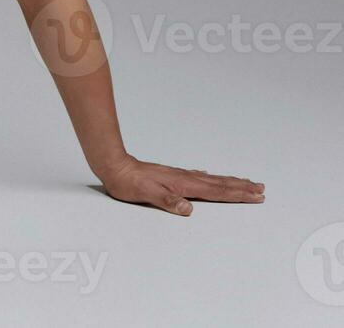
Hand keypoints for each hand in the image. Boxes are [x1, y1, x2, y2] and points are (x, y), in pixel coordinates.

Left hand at [96, 154, 264, 214]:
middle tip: (260, 188)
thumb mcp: (145, 195)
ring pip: (211, 179)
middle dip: (241, 187)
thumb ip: (167, 201)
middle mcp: (184, 178)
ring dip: (230, 181)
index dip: (237, 194)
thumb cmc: (128, 182)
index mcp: (182, 185)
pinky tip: (209, 176)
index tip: (256, 195)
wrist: (114, 166)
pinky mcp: (171, 175)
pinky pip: (198, 177)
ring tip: (245, 182)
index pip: (216, 191)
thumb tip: (187, 209)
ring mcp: (179, 176)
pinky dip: (209, 178)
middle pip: (219, 184)